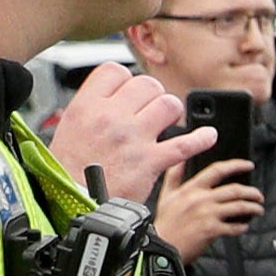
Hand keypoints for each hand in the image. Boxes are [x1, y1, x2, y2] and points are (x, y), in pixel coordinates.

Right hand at [44, 62, 189, 200]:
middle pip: (146, 84)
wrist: (73, 204)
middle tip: (149, 108)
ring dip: (172, 111)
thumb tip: (107, 97)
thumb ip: (89, 109)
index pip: (115, 71)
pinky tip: (207, 136)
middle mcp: (112, 117)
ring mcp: (134, 138)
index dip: (125, 80)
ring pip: (168, 105)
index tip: (128, 91)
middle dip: (152, 94)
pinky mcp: (151, 161)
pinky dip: (201, 139)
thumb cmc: (67, 172)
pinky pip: (186, 143)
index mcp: (87, 107)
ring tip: (167, 121)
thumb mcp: (68, 129)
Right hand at [153, 154, 259, 261]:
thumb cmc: (165, 223)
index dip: (236, 165)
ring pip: (239, 206)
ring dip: (253, 208)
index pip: (217, 170)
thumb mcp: (166, 194)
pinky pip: (235, 226)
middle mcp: (200, 199)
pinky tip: (244, 226)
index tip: (248, 165)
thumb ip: (175, 175)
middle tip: (258, 196)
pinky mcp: (212, 230)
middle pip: (234, 189)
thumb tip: (181, 159)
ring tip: (258, 210)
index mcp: (191, 189)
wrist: (161, 247)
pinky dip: (242, 226)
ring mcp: (207, 214)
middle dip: (252, 192)